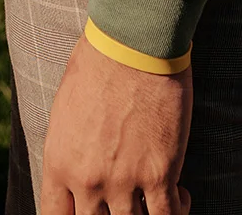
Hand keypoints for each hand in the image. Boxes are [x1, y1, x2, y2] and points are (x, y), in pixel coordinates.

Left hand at [41, 36, 191, 214]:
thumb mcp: (66, 111)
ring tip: (155, 198)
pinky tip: (182, 196)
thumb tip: (77, 174)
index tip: (88, 212)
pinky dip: (178, 212)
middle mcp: (88, 179)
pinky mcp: (160, 175)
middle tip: (128, 201)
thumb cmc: (97, 64)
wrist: (130, 43)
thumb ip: (70, 150)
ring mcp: (124, 181)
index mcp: (59, 161)